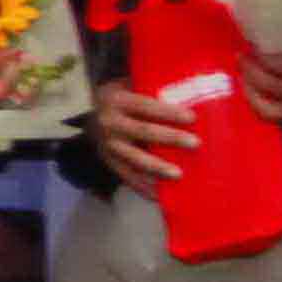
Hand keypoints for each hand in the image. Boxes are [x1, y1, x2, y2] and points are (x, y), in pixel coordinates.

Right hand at [91, 80, 200, 194]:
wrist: (87, 114)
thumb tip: (190, 92)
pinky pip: (126, 176)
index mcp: (117, 100)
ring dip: (157, 167)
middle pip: (143, 131)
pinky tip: (159, 195)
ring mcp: (108, 144)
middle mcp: (110, 123)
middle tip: (195, 143)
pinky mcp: (108, 161)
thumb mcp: (128, 87)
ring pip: (134, 158)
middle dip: (170, 137)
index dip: (168, 112)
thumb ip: (150, 90)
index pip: (146, 106)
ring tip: (178, 175)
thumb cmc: (120, 98)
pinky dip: (142, 186)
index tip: (191, 117)